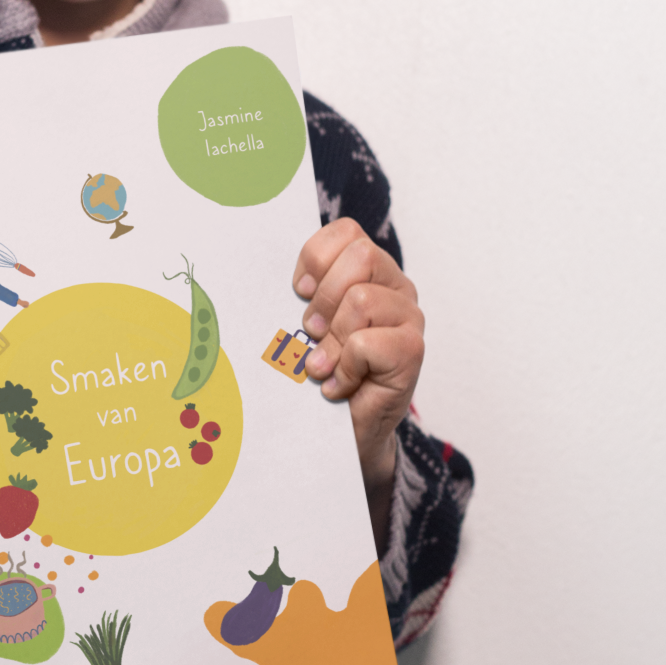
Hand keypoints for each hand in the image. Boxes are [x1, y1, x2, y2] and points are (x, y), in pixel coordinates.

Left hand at [291, 219, 424, 544]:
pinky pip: (367, 344)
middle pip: (360, 256)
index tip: (301, 294)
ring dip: (332, 341)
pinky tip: (340, 385)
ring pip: (362, 300)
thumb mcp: (303, 324)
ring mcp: (409, 318)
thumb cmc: (320, 373)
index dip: (315, 260)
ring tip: (323, 366)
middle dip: (325, 300)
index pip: (346, 232)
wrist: (343, 431)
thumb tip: (252, 270)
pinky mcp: (413, 351)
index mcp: (370, 271)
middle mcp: (396, 288)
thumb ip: (300, 294)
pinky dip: (344, 368)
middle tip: (312, 334)